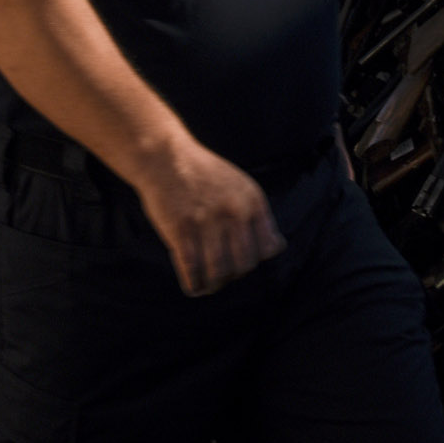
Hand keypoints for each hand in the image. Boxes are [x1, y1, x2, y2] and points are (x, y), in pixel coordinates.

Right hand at [132, 138, 283, 295]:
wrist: (165, 157)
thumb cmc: (202, 174)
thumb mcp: (239, 185)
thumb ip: (257, 215)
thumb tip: (278, 247)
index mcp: (252, 200)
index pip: (268, 248)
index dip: (255, 259)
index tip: (241, 260)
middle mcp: (233, 211)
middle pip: (244, 265)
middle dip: (234, 276)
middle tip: (222, 275)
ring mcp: (207, 221)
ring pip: (219, 274)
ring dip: (213, 285)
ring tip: (208, 285)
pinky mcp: (180, 230)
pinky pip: (192, 272)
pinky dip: (194, 285)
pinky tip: (193, 285)